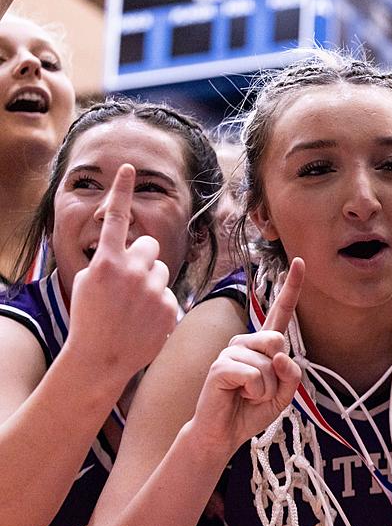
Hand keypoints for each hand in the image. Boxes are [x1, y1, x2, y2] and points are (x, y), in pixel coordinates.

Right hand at [67, 164, 178, 379]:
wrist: (99, 358)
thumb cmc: (89, 318)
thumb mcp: (88, 283)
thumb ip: (111, 261)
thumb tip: (133, 251)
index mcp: (107, 262)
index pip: (117, 218)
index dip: (122, 191)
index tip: (129, 168)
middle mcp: (133, 270)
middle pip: (149, 246)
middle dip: (141, 258)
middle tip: (128, 281)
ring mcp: (154, 289)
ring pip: (160, 270)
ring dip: (150, 281)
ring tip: (133, 306)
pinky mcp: (170, 306)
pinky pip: (167, 294)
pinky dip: (157, 304)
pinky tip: (142, 321)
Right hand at [191, 258, 304, 452]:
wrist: (224, 434)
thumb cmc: (252, 410)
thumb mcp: (284, 395)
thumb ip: (291, 374)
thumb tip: (279, 355)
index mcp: (264, 344)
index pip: (281, 311)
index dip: (292, 287)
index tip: (299, 262)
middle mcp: (247, 341)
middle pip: (279, 342)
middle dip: (278, 374)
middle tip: (261, 390)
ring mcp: (231, 351)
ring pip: (268, 365)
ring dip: (266, 389)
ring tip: (248, 395)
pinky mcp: (221, 366)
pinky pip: (255, 376)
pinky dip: (255, 392)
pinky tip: (239, 396)